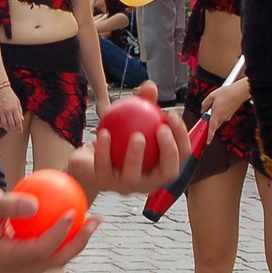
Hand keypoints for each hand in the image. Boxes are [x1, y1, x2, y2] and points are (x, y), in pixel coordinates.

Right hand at [0, 83, 24, 133]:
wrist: (1, 88)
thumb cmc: (10, 94)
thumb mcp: (17, 102)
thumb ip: (20, 111)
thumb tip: (21, 119)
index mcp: (15, 108)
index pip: (18, 121)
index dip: (19, 127)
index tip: (20, 131)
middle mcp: (8, 111)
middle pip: (11, 124)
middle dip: (14, 129)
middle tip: (15, 132)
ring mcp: (1, 111)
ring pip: (4, 124)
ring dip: (7, 128)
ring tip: (9, 130)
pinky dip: (1, 125)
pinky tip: (3, 126)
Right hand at [0, 184, 94, 269]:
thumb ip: (9, 206)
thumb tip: (35, 204)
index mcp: (9, 258)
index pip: (41, 249)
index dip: (60, 233)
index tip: (72, 212)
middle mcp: (19, 263)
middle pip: (57, 257)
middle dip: (80, 241)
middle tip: (96, 220)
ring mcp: (23, 258)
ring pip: (57, 252)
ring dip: (78, 238)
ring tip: (94, 218)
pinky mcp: (25, 249)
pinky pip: (49, 241)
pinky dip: (63, 230)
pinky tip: (73, 209)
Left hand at [70, 80, 188, 194]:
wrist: (88, 159)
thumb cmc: (117, 138)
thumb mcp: (131, 119)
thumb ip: (143, 104)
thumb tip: (151, 86)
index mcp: (161, 167)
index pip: (181, 156)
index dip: (182, 138)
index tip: (172, 115)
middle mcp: (148, 182)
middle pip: (168, 173)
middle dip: (169, 152)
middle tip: (161, 129)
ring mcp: (126, 186)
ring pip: (134, 177)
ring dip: (136, 156)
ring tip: (137, 136)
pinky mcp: (103, 183)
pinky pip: (104, 167)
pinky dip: (104, 149)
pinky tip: (103, 132)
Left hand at [198, 79, 248, 141]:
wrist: (239, 92)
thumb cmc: (227, 93)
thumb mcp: (212, 96)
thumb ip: (205, 104)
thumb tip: (203, 110)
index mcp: (217, 113)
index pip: (212, 127)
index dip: (210, 135)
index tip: (208, 141)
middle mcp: (223, 117)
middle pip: (214, 125)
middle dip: (210, 124)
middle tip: (206, 119)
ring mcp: (227, 117)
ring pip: (218, 121)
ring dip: (214, 118)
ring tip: (214, 107)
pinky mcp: (230, 115)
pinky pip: (222, 118)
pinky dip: (219, 115)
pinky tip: (220, 106)